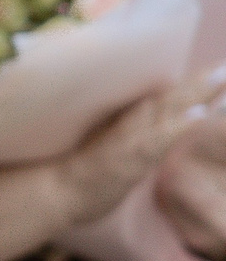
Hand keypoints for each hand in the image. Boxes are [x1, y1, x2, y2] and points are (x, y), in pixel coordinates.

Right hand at [53, 68, 225, 233]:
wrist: (53, 192)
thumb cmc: (80, 173)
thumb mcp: (107, 149)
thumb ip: (130, 132)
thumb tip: (153, 123)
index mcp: (129, 118)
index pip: (168, 95)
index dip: (196, 81)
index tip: (221, 68)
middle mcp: (131, 120)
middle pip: (173, 95)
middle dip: (204, 80)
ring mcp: (130, 136)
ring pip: (169, 109)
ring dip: (198, 92)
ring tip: (223, 75)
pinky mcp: (129, 155)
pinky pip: (159, 137)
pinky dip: (181, 124)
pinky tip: (202, 113)